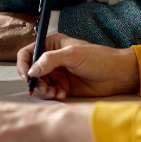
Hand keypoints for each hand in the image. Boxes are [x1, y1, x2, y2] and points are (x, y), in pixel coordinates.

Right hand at [21, 33, 139, 99]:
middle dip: (34, 82)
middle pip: (31, 72)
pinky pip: (49, 93)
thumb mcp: (73, 54)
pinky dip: (52, 96)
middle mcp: (52, 59)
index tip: (26, 76)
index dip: (23, 64)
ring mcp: (57, 74)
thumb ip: (51, 60)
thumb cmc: (100, 58)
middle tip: (43, 88)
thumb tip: (32, 70)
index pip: (28, 53)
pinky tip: (61, 95)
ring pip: (39, 85)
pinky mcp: (63, 87)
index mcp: (52, 45)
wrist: (117, 75)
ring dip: (43, 91)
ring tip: (53, 93)